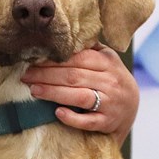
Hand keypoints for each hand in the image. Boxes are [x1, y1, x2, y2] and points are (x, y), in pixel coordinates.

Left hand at [21, 45, 138, 142]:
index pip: (78, 58)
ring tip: (34, 91)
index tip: (33, 61)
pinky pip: (88, 121)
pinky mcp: (107, 122)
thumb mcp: (107, 60)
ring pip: (79, 97)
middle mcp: (111, 81)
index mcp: (108, 62)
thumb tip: (62, 36)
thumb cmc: (111, 79)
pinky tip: (57, 112)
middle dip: (46, 76)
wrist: (131, 107)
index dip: (53, 60)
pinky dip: (72, 118)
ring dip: (53, 93)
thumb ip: (89, 49)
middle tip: (26, 76)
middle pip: (73, 76)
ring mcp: (110, 103)